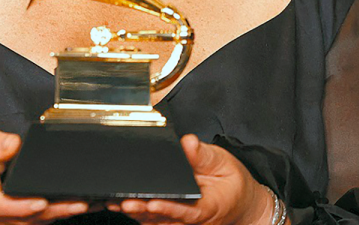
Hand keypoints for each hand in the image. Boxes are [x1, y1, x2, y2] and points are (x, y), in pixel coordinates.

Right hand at [0, 127, 89, 224]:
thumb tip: (14, 144)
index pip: (1, 205)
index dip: (22, 206)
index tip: (40, 201)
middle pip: (26, 219)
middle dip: (55, 210)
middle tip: (80, 203)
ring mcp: (4, 224)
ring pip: (35, 224)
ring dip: (60, 215)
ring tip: (86, 204)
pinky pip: (36, 223)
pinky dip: (56, 215)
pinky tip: (76, 207)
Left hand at [108, 134, 273, 224]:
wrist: (242, 204)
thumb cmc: (233, 183)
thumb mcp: (223, 163)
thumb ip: (203, 155)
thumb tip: (188, 143)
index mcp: (208, 207)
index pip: (186, 211)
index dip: (169, 208)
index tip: (153, 203)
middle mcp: (193, 220)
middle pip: (165, 219)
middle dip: (143, 210)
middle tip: (124, 202)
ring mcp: (183, 224)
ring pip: (157, 223)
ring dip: (137, 214)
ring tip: (116, 203)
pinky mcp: (175, 222)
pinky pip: (155, 221)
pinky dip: (140, 214)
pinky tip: (121, 205)